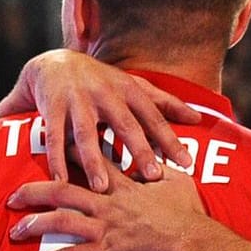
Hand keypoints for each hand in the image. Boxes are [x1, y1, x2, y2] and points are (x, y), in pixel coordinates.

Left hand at [8, 164, 207, 250]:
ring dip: (33, 225)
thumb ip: (163, 169)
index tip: (49, 151)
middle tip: (12, 196)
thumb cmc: (189, 214)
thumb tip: (161, 159)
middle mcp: (107, 204)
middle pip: (61, 191)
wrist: (193, 242)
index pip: (89, 162)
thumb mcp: (177, 182)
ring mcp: (104, 228)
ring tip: (14, 231)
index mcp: (122, 186)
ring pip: (59, 221)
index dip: (67, 154)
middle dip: (33, 192)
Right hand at [9, 50, 200, 191]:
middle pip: (124, 124)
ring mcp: (77, 100)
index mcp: (128, 89)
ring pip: (86, 134)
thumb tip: (198, 118)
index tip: (187, 164)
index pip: (154, 117)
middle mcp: (105, 93)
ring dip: (94, 161)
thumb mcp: (133, 86)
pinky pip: (54, 137)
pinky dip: (56, 159)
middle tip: (151, 176)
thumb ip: (164, 102)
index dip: (170, 140)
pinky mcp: (52, 108)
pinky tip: (61, 181)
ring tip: (102, 187)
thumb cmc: (102, 81)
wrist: (55, 63)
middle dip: (139, 149)